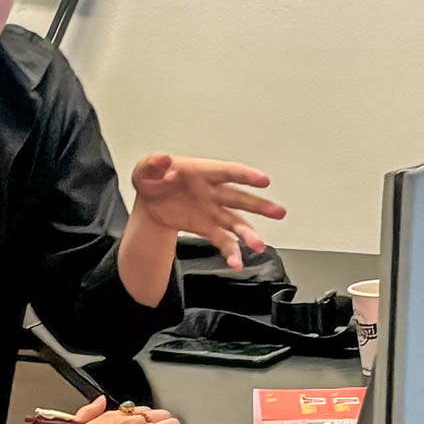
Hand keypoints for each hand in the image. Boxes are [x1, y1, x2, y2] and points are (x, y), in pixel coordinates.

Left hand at [131, 153, 285, 269]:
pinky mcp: (208, 228)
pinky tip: (236, 264)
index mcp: (202, 172)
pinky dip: (230, 252)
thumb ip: (152, 164)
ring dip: (249, 234)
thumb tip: (164, 159)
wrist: (150, 201)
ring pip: (236, 222)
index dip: (245, 175)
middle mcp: (213, 192)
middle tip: (278, 212)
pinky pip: (223, 241)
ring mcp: (213, 211)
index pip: (227, 172)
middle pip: (239, 198)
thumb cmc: (153, 179)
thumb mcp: (145, 169)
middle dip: (259, 206)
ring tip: (259, 246)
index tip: (263, 180)